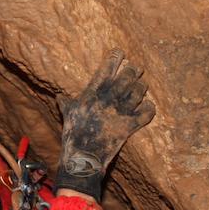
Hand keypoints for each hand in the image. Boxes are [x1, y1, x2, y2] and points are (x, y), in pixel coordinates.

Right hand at [54, 49, 154, 200]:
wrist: (84, 156)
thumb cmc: (72, 134)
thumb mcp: (67, 114)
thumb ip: (66, 103)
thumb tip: (59, 97)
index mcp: (92, 94)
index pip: (106, 69)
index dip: (114, 58)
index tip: (120, 52)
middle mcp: (108, 99)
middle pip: (126, 78)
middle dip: (133, 70)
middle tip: (136, 67)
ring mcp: (120, 112)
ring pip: (137, 92)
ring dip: (141, 87)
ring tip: (143, 83)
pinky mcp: (129, 126)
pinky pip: (145, 114)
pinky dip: (149, 109)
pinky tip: (149, 106)